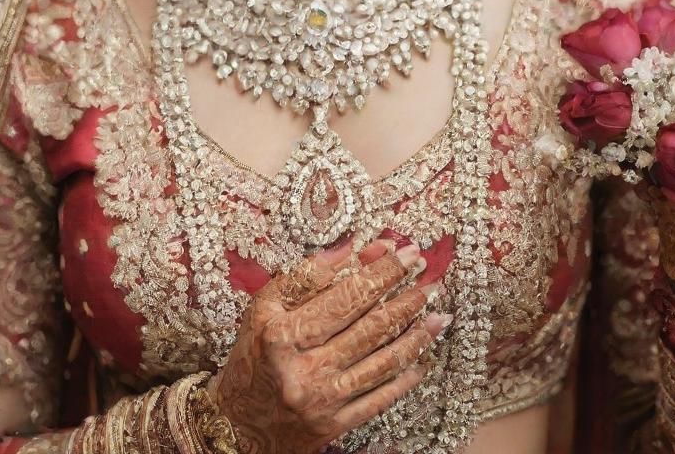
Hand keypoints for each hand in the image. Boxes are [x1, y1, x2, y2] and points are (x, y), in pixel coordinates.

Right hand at [207, 237, 449, 453]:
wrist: (236, 426)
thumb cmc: (253, 355)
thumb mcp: (265, 308)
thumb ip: (308, 276)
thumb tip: (353, 247)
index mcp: (283, 334)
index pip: (344, 296)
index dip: (379, 273)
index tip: (404, 252)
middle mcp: (303, 368)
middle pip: (368, 327)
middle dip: (404, 298)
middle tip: (428, 275)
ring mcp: (321, 400)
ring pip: (381, 362)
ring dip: (415, 336)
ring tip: (438, 314)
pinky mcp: (334, 426)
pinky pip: (380, 398)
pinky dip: (405, 377)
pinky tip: (422, 359)